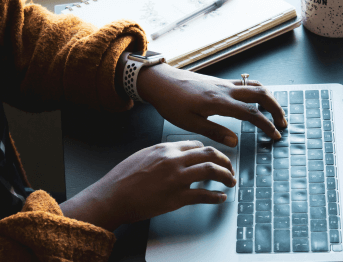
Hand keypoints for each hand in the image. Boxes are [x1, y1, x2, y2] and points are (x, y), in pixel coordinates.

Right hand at [60, 140, 235, 230]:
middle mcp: (174, 160)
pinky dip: (216, 197)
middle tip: (229, 168)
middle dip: (225, 161)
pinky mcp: (176, 197)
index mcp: (166, 148)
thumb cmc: (123, 177)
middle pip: (209, 154)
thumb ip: (163, 152)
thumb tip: (179, 154)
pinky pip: (203, 195)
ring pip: (211, 170)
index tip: (213, 158)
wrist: (112, 196)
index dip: (209, 151)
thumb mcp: (143, 155)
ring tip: (230, 181)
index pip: (197, 145)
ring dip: (226, 176)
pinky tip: (220, 198)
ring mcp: (177, 178)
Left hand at [137, 64, 286, 146]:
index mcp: (219, 102)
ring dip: (269, 98)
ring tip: (274, 112)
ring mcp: (223, 83)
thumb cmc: (171, 103)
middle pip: (261, 94)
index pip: (251, 113)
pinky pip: (245, 83)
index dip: (266, 125)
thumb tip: (235, 141)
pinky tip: (255, 100)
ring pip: (255, 86)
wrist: (161, 81)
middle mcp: (225, 89)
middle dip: (276, 108)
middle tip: (282, 123)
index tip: (275, 135)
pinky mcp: (219, 81)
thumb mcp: (190, 123)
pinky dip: (257, 91)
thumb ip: (215, 132)